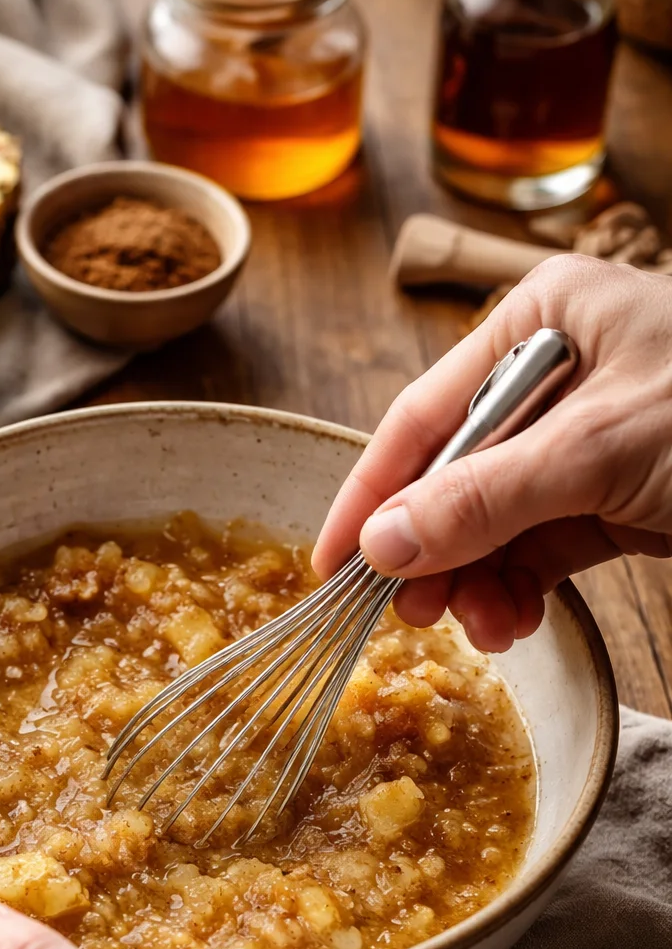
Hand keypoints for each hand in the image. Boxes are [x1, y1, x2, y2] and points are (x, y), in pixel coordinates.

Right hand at [313, 256, 671, 650]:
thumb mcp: (604, 448)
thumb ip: (487, 498)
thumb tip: (381, 548)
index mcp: (542, 320)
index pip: (425, 415)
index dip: (371, 493)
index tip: (328, 564)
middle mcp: (556, 374)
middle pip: (454, 472)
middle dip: (432, 549)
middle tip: (407, 617)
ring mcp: (589, 439)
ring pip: (495, 519)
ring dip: (478, 580)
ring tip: (483, 628)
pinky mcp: (621, 496)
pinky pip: (544, 544)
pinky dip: (523, 586)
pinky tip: (515, 620)